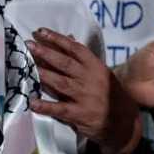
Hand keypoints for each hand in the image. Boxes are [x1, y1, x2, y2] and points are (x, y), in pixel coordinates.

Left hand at [28, 28, 142, 153]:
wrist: (124, 122)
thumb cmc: (109, 93)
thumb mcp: (100, 72)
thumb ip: (83, 57)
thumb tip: (69, 37)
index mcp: (96, 66)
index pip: (75, 49)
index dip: (58, 39)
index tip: (41, 32)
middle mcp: (91, 79)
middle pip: (66, 64)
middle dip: (46, 53)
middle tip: (29, 45)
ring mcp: (85, 97)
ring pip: (61, 83)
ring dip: (44, 74)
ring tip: (28, 66)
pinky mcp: (80, 115)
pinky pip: (61, 109)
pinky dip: (46, 106)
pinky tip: (33, 102)